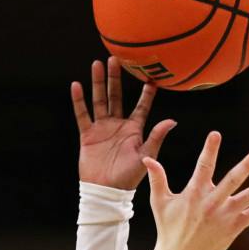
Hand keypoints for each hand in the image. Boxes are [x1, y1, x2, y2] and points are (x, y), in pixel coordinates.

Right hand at [75, 56, 174, 189]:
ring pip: (100, 100)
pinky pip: (82, 114)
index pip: (142, 106)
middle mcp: (118, 125)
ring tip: (97, 64)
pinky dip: (79, 101)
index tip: (150, 76)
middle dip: (116, 78)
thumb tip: (172, 121)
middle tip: (116, 58)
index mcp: (134, 129)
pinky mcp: (88, 135)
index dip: (146, 92)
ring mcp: (102, 128)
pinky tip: (76, 86)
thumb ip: (156, 137)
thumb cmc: (129, 177)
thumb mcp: (146, 155)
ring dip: (98, 83)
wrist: (107, 191)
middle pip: (116, 96)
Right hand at [141, 131, 248, 249]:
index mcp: (195, 194)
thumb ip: (157, 179)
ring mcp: (226, 216)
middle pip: (233, 180)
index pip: (203, 166)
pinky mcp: (234, 228)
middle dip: (246, 166)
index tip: (216, 134)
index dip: (209, 149)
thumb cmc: (169, 227)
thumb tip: (147, 159)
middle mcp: (213, 203)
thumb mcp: (160, 202)